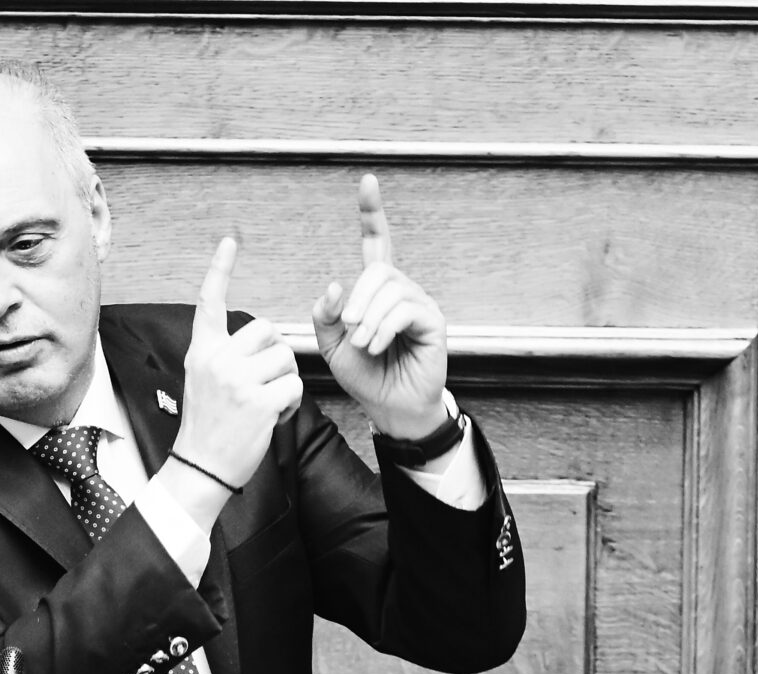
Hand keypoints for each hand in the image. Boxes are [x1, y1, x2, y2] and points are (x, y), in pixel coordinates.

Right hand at [174, 236, 303, 492]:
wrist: (201, 468)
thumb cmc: (208, 428)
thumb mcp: (205, 382)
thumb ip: (226, 356)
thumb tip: (268, 339)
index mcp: (202, 352)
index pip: (209, 302)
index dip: (220, 270)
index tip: (229, 243)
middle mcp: (217, 360)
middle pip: (266, 330)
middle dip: (276, 354)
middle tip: (265, 383)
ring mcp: (236, 380)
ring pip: (285, 358)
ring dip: (285, 381)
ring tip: (266, 404)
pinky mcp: (257, 401)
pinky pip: (293, 386)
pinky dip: (290, 404)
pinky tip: (273, 418)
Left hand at [311, 174, 448, 438]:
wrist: (390, 408)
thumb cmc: (366, 377)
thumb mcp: (332, 346)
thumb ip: (325, 316)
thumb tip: (335, 285)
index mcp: (375, 291)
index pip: (376, 241)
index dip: (372, 211)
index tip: (367, 181)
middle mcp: (400, 291)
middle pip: (379, 271)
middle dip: (357, 300)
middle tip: (349, 329)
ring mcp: (419, 305)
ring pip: (390, 290)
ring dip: (368, 319)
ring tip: (364, 345)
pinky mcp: (433, 322)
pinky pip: (404, 310)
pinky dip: (383, 328)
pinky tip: (377, 346)